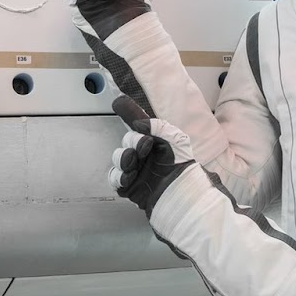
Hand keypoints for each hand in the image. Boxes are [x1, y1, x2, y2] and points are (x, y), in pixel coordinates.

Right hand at [108, 95, 195, 214]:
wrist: (180, 193)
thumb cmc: (181, 167)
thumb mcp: (176, 140)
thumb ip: (158, 127)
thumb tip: (139, 124)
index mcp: (154, 141)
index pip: (138, 124)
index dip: (127, 112)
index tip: (118, 103)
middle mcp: (142, 153)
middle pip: (126, 140)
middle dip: (133, 141)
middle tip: (145, 147)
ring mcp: (134, 169)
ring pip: (118, 157)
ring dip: (124, 158)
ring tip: (134, 163)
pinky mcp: (129, 186)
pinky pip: (114, 177)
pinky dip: (119, 176)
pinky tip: (130, 176)